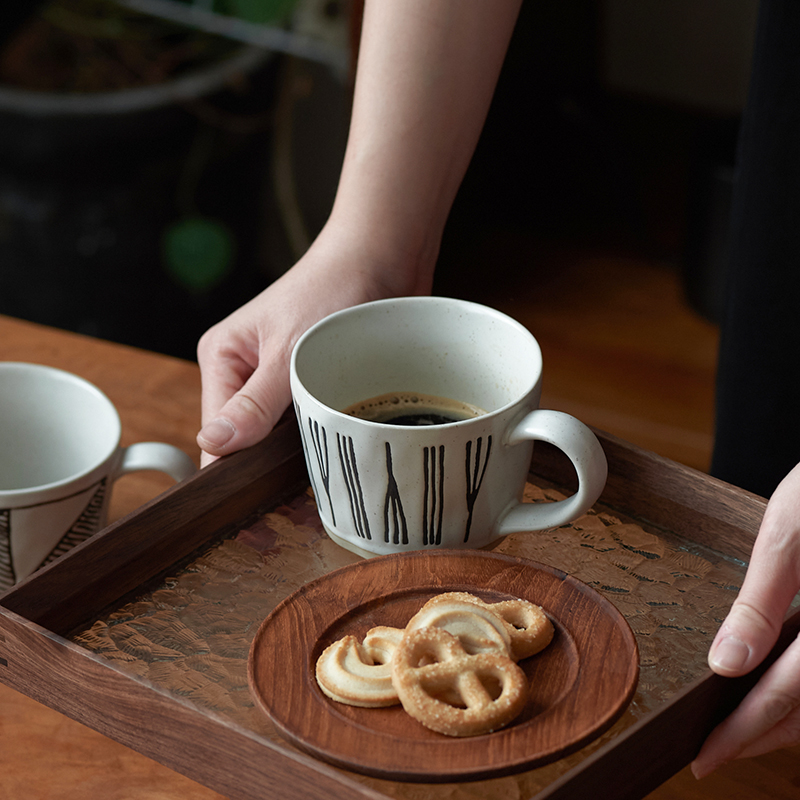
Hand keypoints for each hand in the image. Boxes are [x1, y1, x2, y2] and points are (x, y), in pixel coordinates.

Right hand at [196, 0, 520, 464]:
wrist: (384, 259)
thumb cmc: (334, 288)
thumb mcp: (290, 350)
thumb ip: (255, 403)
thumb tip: (214, 443)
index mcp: (223, 359)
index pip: (216, 433)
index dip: (238, 469)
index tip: (265, 500)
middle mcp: (246, 372)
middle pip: (247, 440)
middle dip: (272, 465)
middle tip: (305, 492)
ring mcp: (280, 380)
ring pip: (280, 437)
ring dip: (303, 451)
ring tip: (330, 465)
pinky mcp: (312, 383)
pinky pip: (310, 424)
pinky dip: (323, 437)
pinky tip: (343, 450)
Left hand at [692, 462, 799, 776]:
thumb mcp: (790, 532)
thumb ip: (761, 600)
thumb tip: (726, 662)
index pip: (792, 691)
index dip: (746, 729)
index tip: (705, 754)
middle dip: (764, 737)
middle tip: (715, 753)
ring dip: (790, 725)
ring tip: (742, 732)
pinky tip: (782, 696)